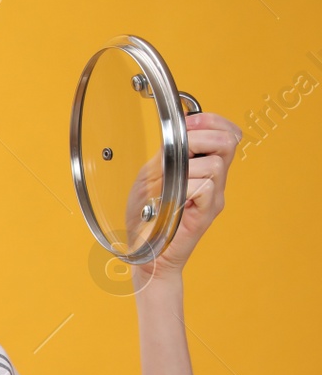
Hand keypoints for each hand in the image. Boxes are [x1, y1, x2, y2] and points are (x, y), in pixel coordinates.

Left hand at [133, 110, 242, 283]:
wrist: (144, 253)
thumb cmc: (146, 217)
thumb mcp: (151, 175)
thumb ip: (168, 154)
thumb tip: (179, 132)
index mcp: (204, 168)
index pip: (227, 134)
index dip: (213, 121)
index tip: (190, 123)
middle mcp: (214, 181)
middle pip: (229, 143)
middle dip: (201, 137)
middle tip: (178, 151)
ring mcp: (213, 197)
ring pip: (215, 165)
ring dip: (186, 167)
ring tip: (169, 183)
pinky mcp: (206, 214)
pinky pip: (205, 187)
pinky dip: (185, 187)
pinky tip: (172, 198)